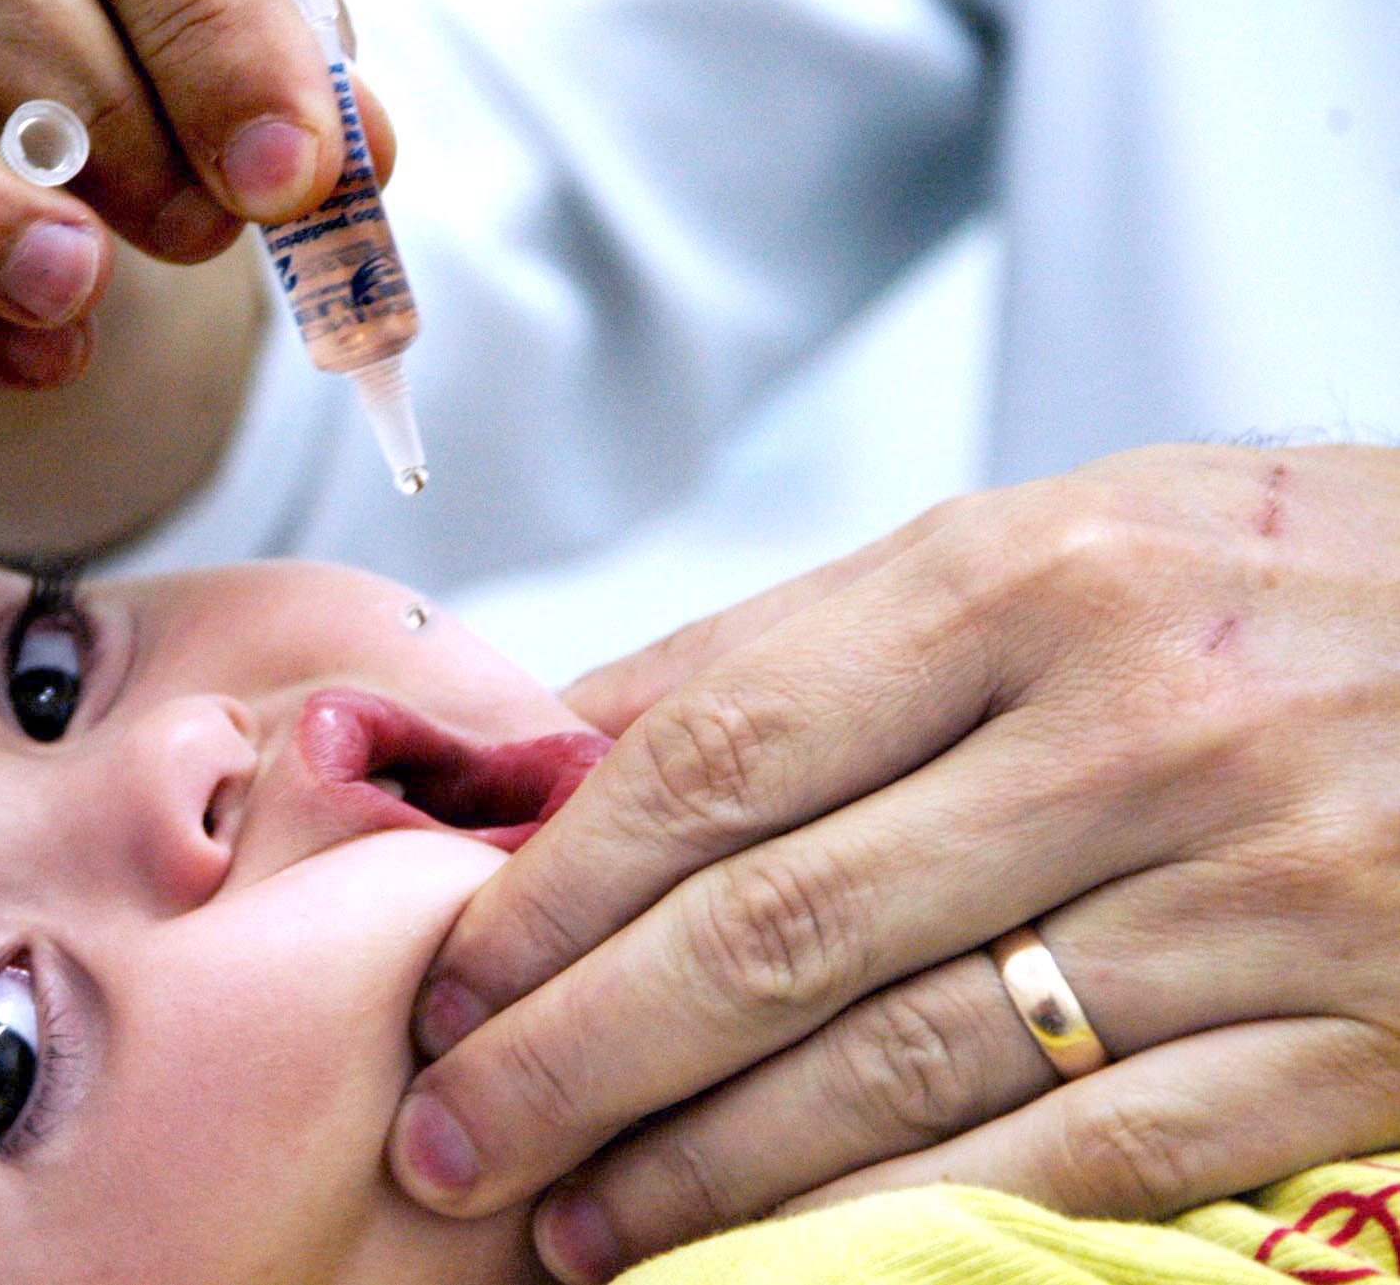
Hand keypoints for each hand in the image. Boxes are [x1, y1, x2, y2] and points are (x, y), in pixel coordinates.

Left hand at [388, 443, 1399, 1282]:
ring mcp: (1255, 891)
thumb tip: (559, 736)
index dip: (556, 890)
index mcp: (1024, 578)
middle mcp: (1133, 730)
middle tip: (453, 1138)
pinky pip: (1081, 1160)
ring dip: (704, 1166)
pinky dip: (895, 1223)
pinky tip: (766, 1260)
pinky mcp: (1351, 1037)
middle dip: (580, 1052)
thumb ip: (795, 641)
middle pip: (778, 923)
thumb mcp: (1034, 544)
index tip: (447, 979)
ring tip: (571, 1227)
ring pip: (904, 1061)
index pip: (718, 756)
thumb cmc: (1249, 586)